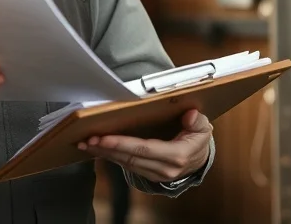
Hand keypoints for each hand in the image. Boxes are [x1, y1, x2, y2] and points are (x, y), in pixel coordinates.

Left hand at [78, 109, 212, 183]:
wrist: (200, 160)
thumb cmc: (198, 139)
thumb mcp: (203, 128)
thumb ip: (197, 121)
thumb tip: (189, 114)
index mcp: (176, 155)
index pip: (143, 149)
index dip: (121, 143)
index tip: (103, 137)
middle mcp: (164, 169)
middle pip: (130, 158)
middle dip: (106, 149)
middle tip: (87, 140)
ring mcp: (156, 175)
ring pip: (126, 164)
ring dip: (105, 154)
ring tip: (87, 144)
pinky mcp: (149, 176)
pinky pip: (127, 166)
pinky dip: (112, 158)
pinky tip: (99, 150)